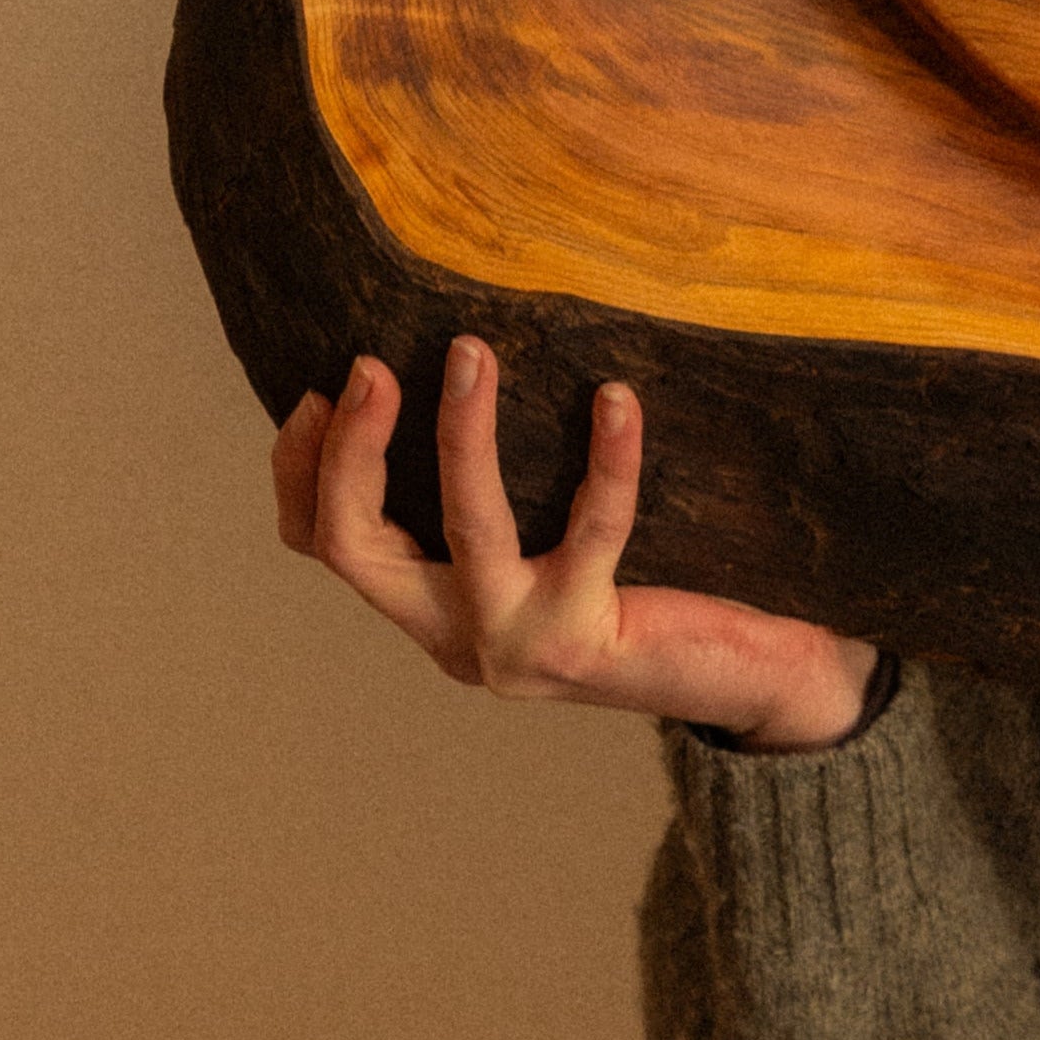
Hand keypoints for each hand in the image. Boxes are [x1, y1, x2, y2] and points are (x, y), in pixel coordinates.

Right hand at [275, 341, 881, 750]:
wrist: (739, 688)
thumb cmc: (645, 600)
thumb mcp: (542, 556)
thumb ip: (493, 503)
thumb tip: (451, 372)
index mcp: (432, 612)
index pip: (325, 546)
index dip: (301, 471)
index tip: (313, 392)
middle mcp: (456, 637)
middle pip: (353, 547)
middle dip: (347, 451)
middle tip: (369, 366)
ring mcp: (516, 643)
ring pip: (464, 526)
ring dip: (462, 433)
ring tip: (472, 352)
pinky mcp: (589, 636)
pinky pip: (593, 529)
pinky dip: (606, 459)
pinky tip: (616, 400)